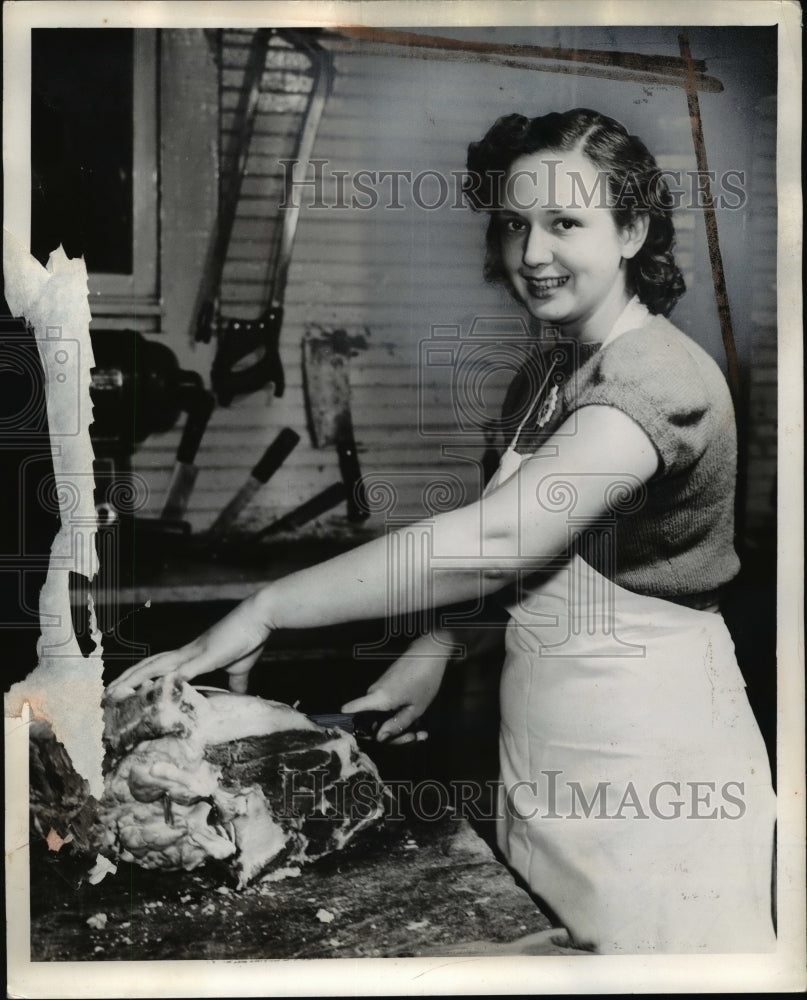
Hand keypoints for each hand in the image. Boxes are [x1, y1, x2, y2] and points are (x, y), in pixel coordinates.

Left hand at [105, 592, 271, 698]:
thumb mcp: (239, 667)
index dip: (140, 676)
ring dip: (135, 678)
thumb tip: (237, 697)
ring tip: (117, 691)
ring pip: (156, 666)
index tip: (125, 688)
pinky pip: (182, 671)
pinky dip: (166, 680)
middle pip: (149, 665)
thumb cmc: (247, 637)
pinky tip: (153, 690)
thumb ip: (235, 683)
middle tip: (107, 693)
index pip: (159, 666)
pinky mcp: (205, 656)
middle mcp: (187, 652)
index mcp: (192, 655)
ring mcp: (194, 653)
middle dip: (127, 679)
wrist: (258, 617)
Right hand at [341, 637, 448, 744]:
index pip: (350, 710)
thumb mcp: (415, 708)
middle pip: (372, 722)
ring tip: (420, 733)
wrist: (430, 653)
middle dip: (393, 735)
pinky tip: (417, 722)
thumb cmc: (424, 679)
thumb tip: (379, 738)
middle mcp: (374, 693)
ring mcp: (380, 689)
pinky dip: (399, 716)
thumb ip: (397, 724)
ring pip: (382, 716)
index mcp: (378, 698)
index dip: (353, 726)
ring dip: (399, 727)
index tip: (374, 738)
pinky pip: (387, 707)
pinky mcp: (387, 686)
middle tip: (415, 737)